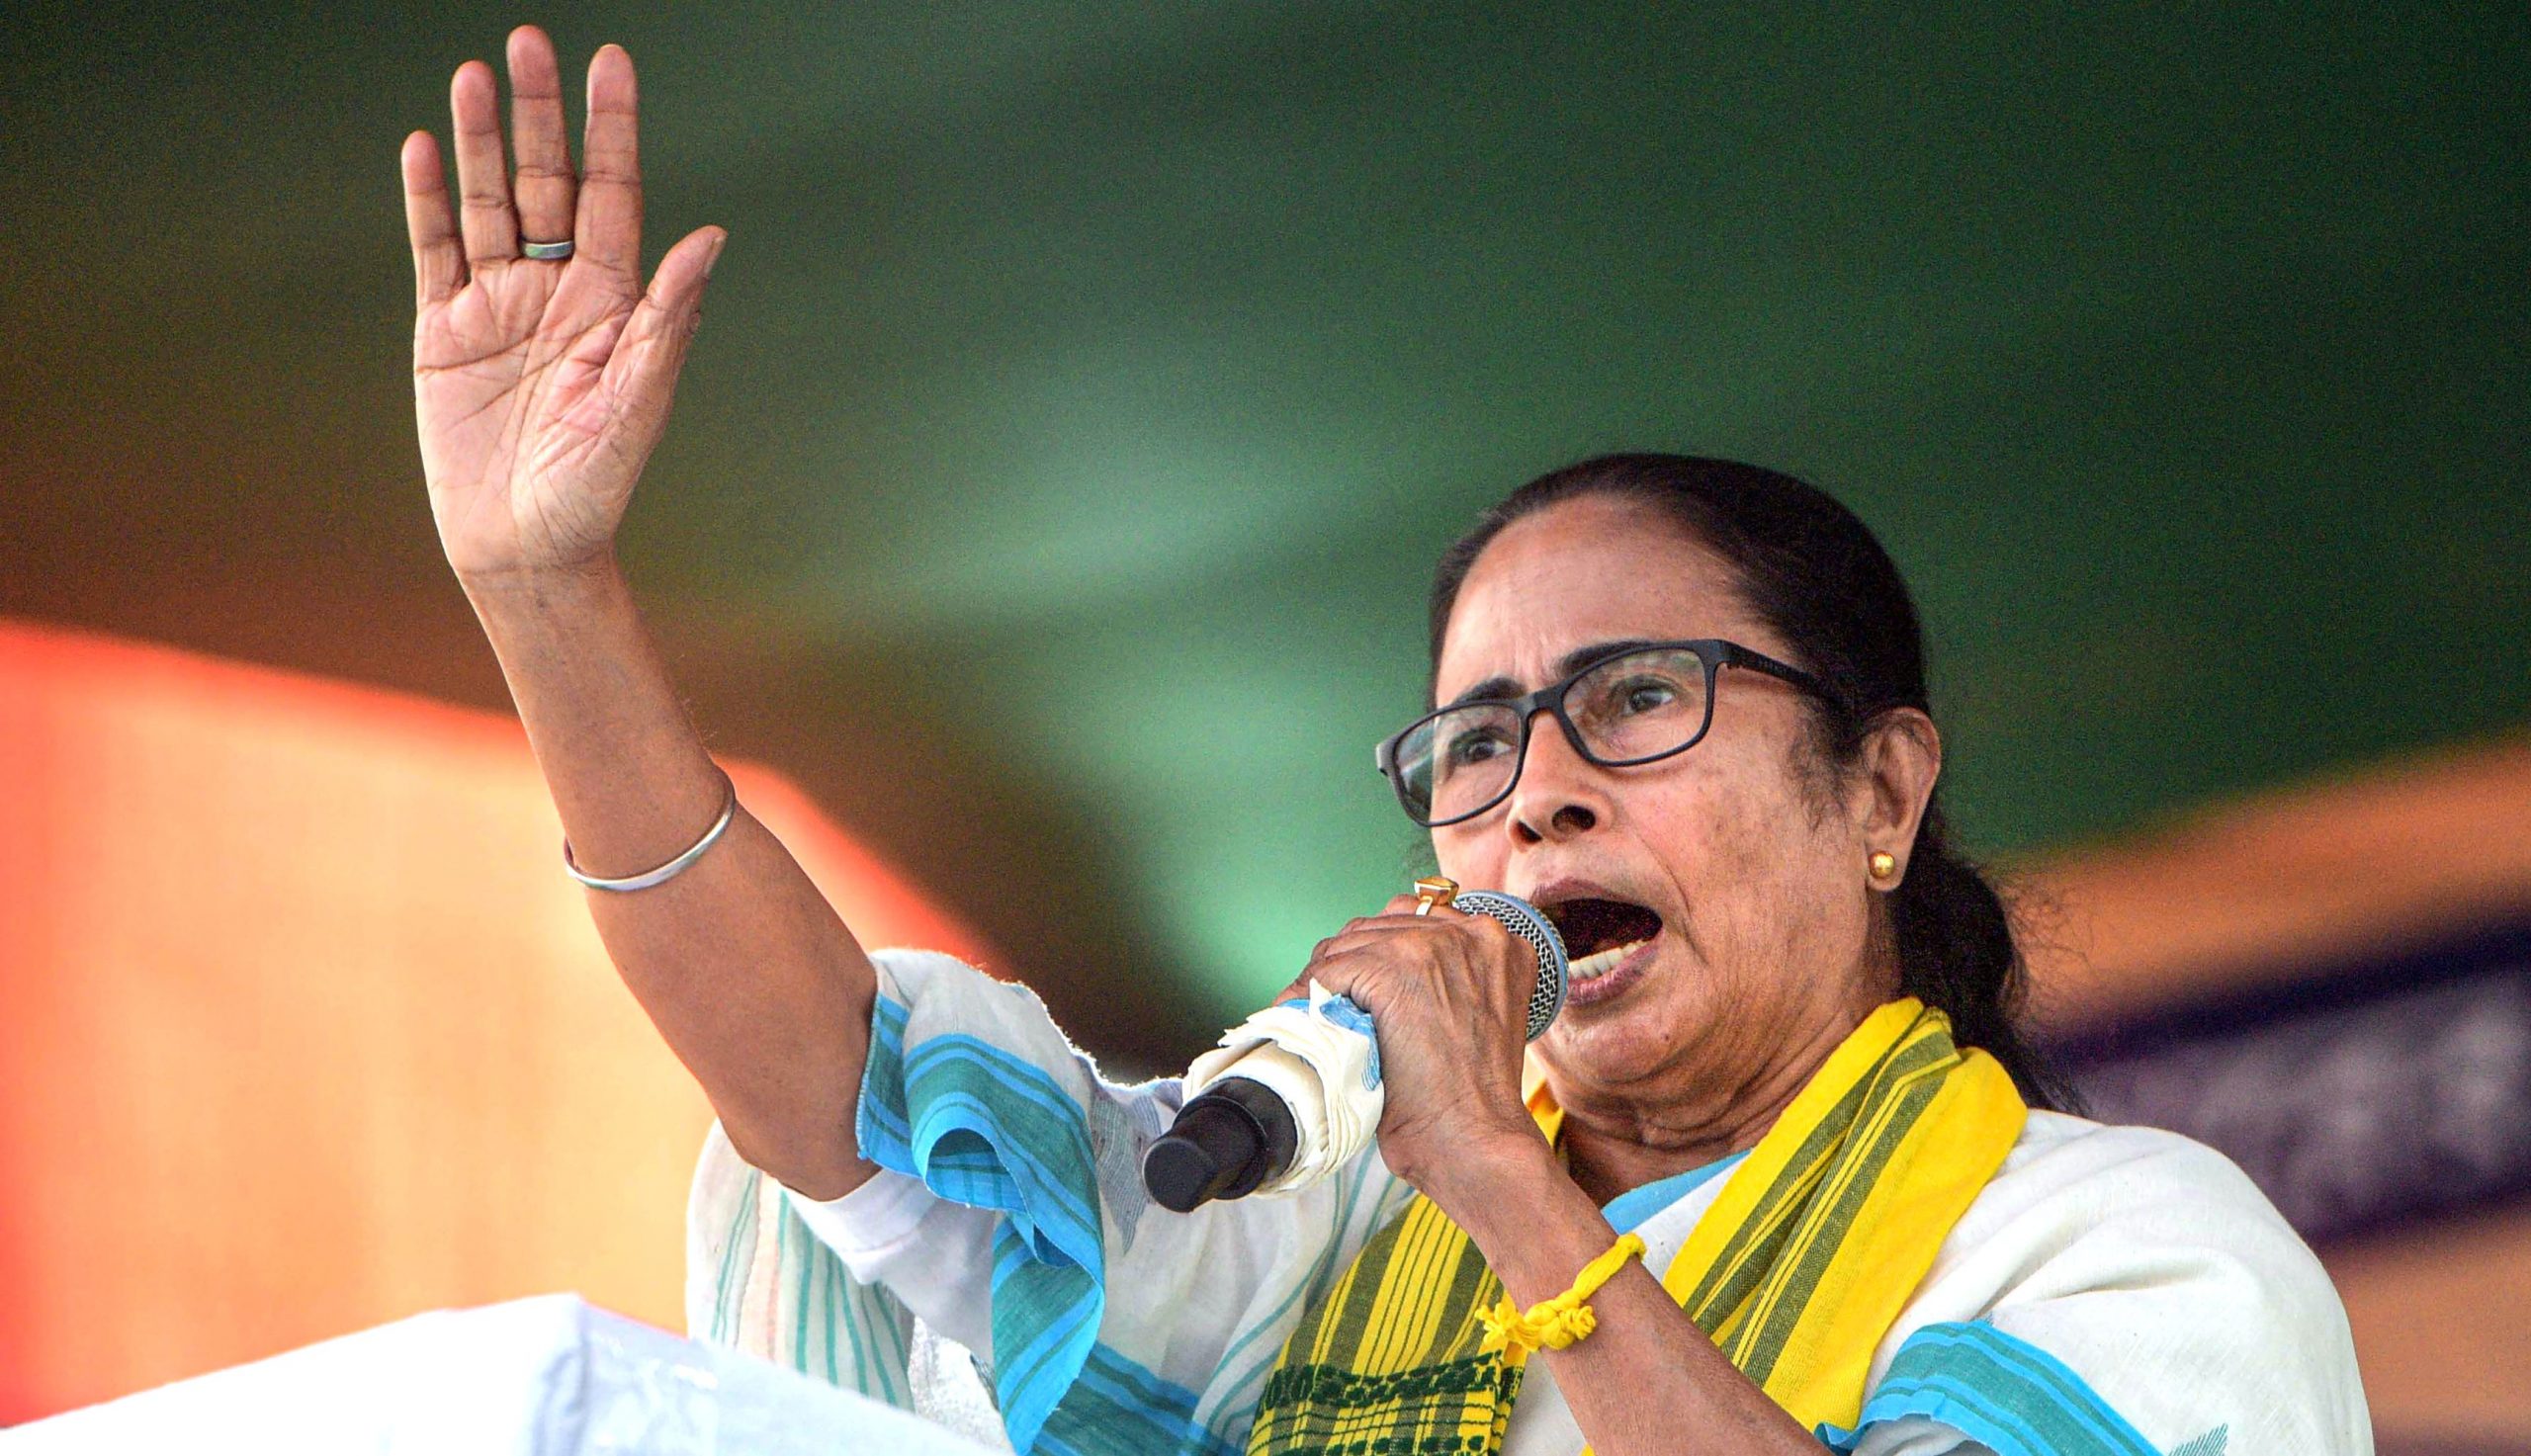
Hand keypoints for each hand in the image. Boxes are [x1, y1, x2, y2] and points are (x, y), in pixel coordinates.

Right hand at [400, 27, 723, 579]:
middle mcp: (555, 291)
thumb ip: (667, 319)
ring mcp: (497, 306)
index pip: (611, 195)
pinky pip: (434, 251)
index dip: (610, 130)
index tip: (610, 63)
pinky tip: (424, 149)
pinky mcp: (443, 331)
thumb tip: (709, 240)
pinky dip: (428, 201)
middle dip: (540, 113)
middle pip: (545, 183)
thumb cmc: (594, 488)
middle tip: (529, 42)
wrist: (526, 548)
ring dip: (480, 140)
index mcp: (610, 303)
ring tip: (473, 76)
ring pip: (486, 203)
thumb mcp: (638, 403)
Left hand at [1283, 895, 1546, 1196]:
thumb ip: (1443, 986)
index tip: (1353, 984)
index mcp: (1496, 944)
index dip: (1375, 954)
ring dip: (1326, 978)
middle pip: (1380, 928)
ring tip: (1307, 1009)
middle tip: (1322, 998)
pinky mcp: (1397, 969)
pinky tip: (1300, 1016)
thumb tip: (1380, 980)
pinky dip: (1308, 994)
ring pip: (1352, 945)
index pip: (1414, 924)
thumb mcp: (1471, 1022)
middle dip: (1347, 962)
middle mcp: (1472, 933)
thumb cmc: (1471, 1101)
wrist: (1476, 1141)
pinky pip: (1333, 969)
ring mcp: (1434, 946)